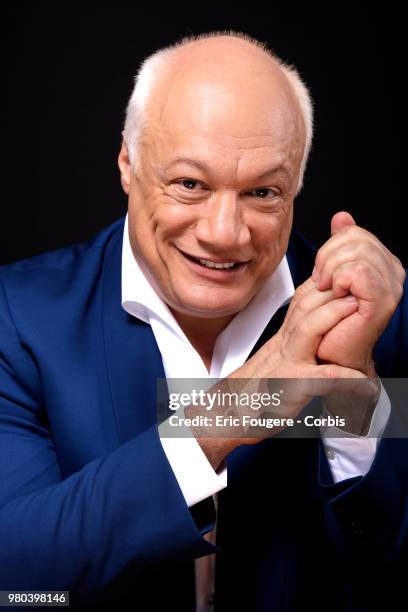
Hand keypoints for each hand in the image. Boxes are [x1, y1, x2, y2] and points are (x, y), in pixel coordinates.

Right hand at [191, 278, 368, 468]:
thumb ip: (291, 348)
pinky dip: (346, 379)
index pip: (299, 305)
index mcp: (281, 341)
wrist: (227, 417)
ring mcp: (285, 365)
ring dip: (332, 316)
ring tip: (357, 309)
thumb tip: (311, 340)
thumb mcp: (273, 363)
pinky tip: (364, 383)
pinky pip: (321, 379)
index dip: (319, 288)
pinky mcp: (291, 388)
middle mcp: (281, 347)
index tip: (339, 278)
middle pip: (302, 309)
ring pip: (306, 331)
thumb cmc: (253, 393)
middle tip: (354, 285)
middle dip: (329, 293)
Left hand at [313, 212, 405, 375]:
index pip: (353, 232)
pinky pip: (358, 271)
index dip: (329, 249)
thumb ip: (339, 247)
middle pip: (354, 237)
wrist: (331, 353)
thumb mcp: (331, 275)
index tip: (322, 274)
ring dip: (330, 272)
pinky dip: (339, 281)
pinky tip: (337, 295)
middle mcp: (392, 271)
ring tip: (330, 292)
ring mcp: (391, 286)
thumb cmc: (330, 320)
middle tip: (322, 284)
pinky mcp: (383, 300)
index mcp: (382, 262)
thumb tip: (342, 217)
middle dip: (327, 258)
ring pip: (355, 252)